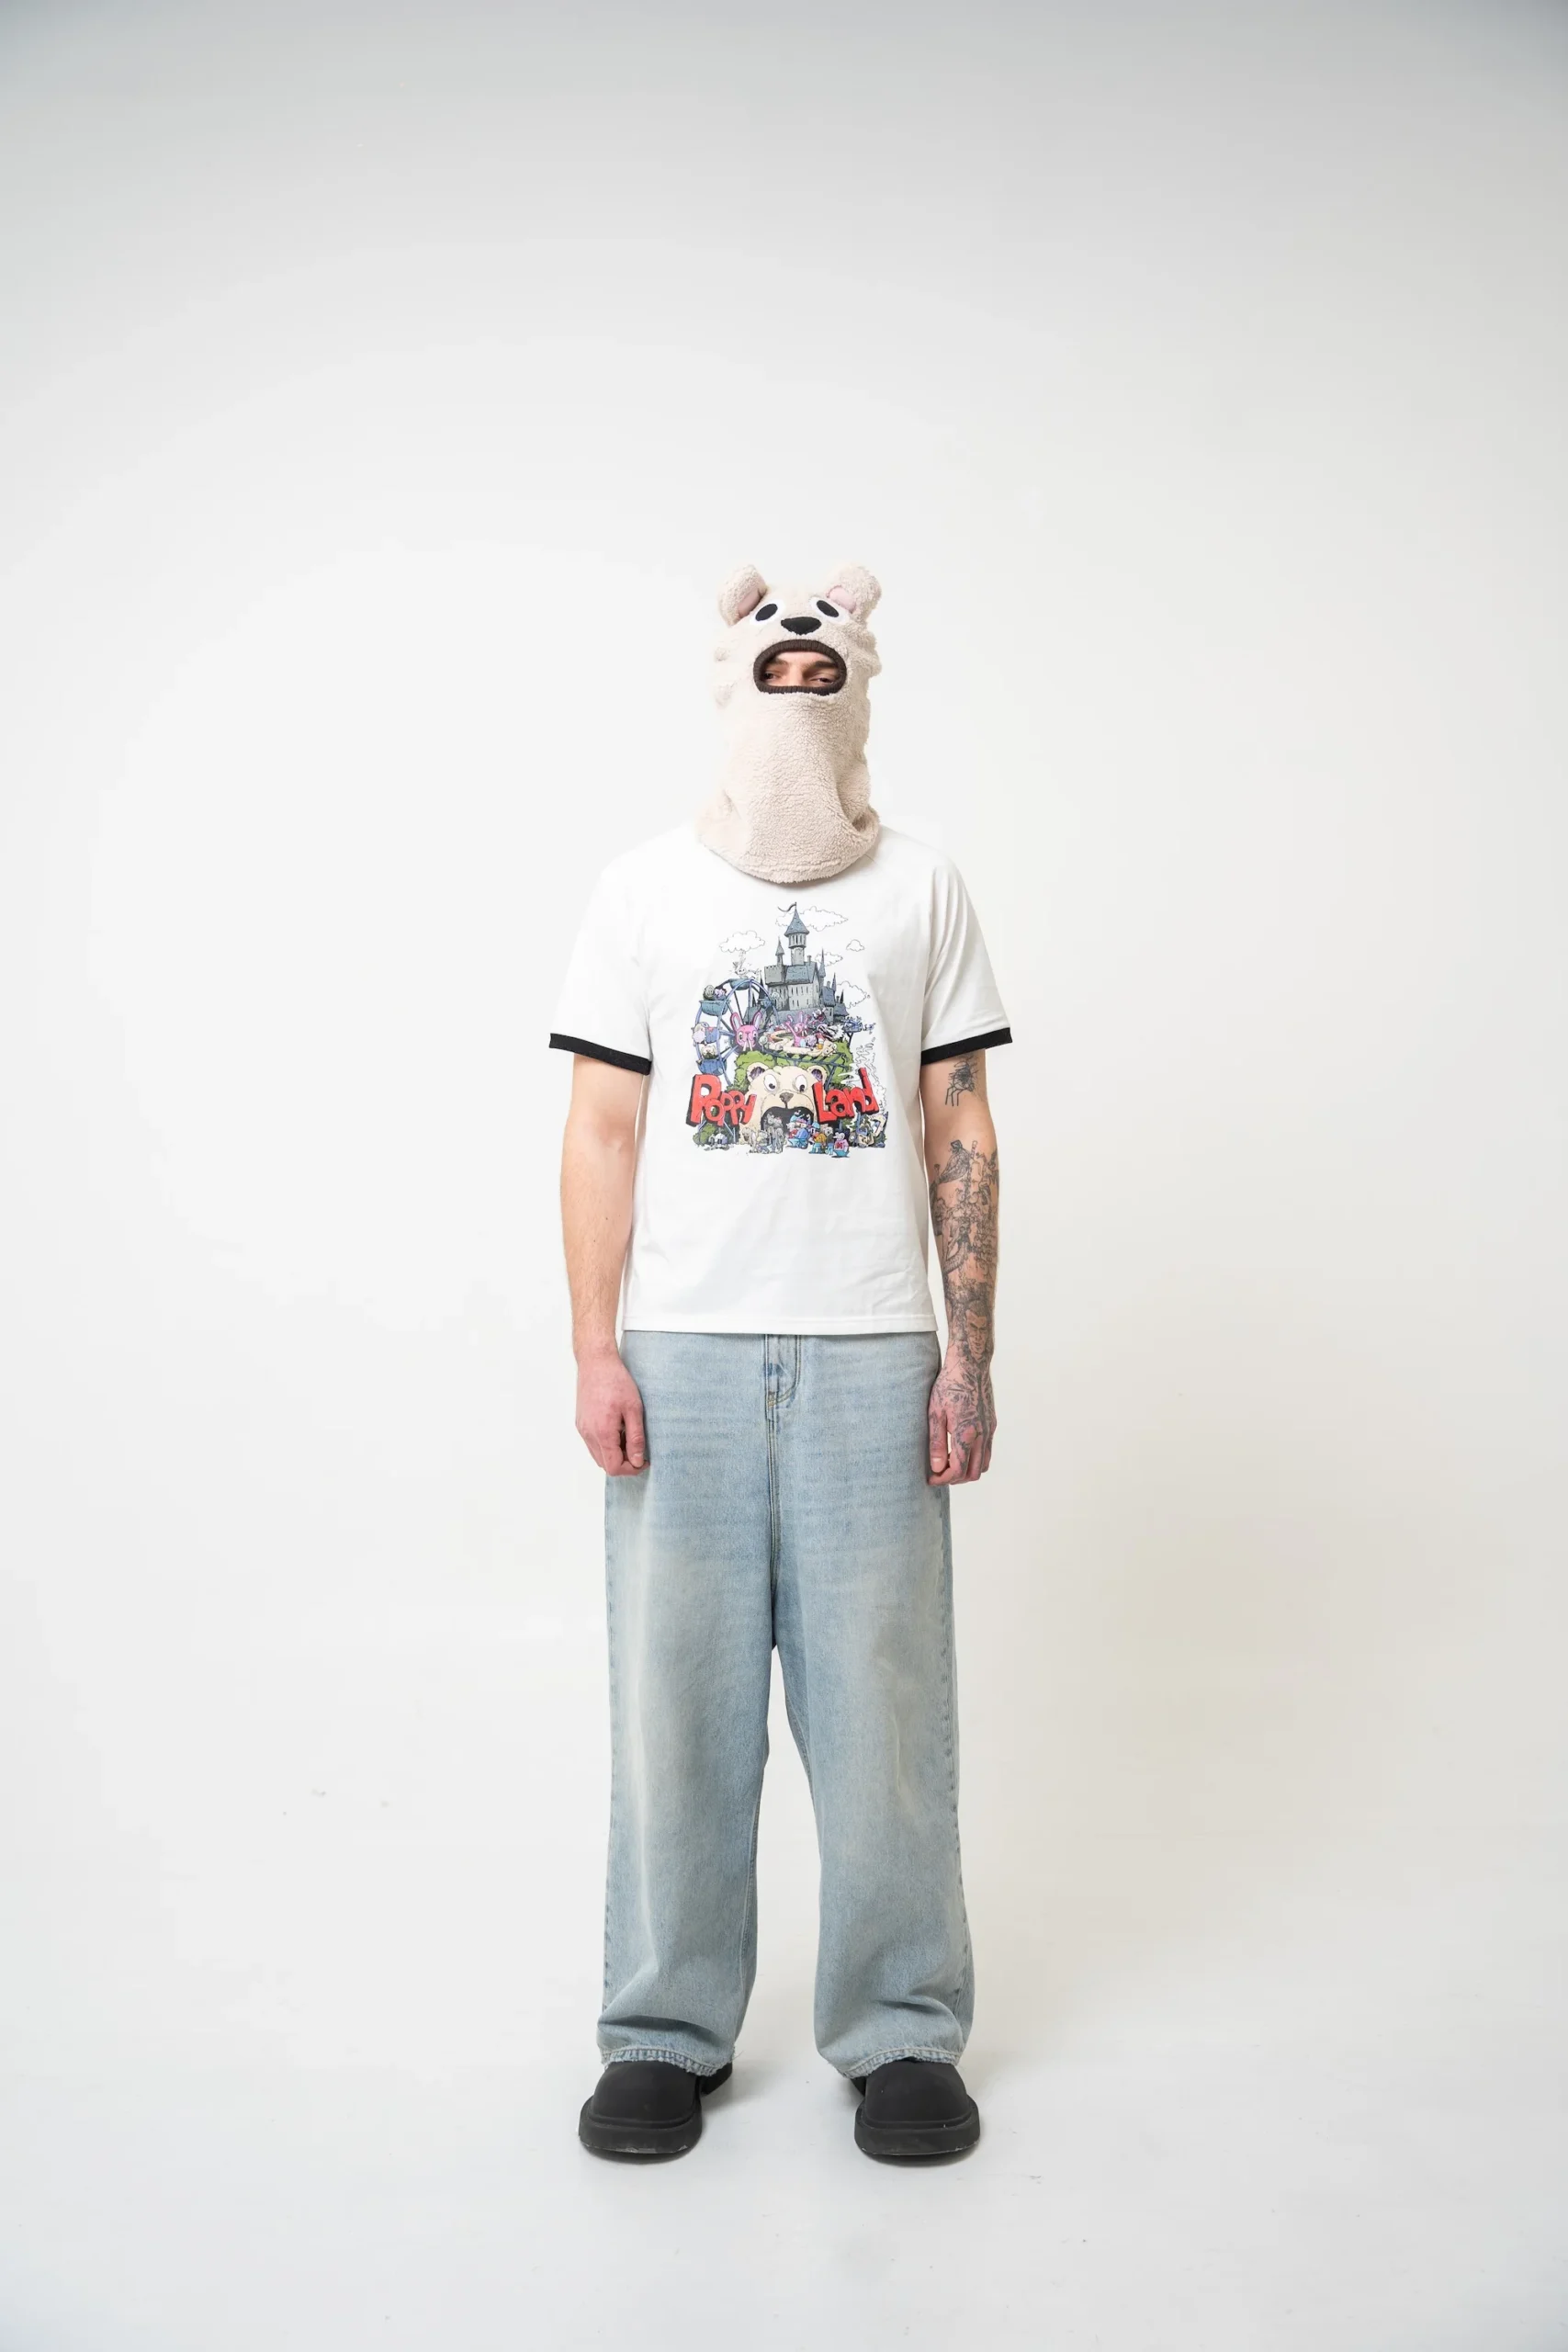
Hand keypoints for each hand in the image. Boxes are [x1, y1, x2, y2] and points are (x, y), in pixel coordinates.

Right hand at [575, 1348, 647, 1475]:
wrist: (596, 1363)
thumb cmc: (616, 1381)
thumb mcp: (634, 1409)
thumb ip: (635, 1438)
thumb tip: (638, 1461)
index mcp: (602, 1432)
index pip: (614, 1468)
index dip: (632, 1469)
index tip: (644, 1460)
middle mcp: (588, 1434)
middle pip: (605, 1465)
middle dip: (624, 1463)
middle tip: (638, 1448)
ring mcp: (582, 1429)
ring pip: (598, 1456)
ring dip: (614, 1454)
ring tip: (627, 1436)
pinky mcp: (580, 1424)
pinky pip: (592, 1444)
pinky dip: (605, 1445)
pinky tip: (617, 1429)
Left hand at [927, 1351, 995, 1484]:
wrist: (971, 1364)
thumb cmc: (949, 1385)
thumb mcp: (935, 1413)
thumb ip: (936, 1442)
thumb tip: (936, 1467)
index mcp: (966, 1434)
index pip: (957, 1470)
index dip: (943, 1479)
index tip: (931, 1478)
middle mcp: (982, 1435)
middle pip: (973, 1473)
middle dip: (956, 1479)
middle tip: (939, 1474)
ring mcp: (990, 1430)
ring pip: (984, 1465)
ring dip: (968, 1470)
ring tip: (950, 1463)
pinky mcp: (992, 1424)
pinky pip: (988, 1451)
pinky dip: (976, 1458)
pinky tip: (961, 1449)